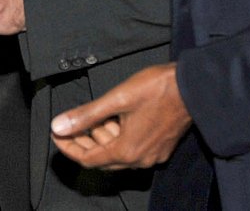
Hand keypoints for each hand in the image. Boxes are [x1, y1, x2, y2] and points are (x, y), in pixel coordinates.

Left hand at [50, 63, 190, 169]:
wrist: (194, 88)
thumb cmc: (157, 89)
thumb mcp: (116, 98)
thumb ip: (86, 115)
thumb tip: (59, 125)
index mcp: (127, 151)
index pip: (88, 159)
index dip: (68, 147)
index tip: (55, 134)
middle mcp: (139, 159)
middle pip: (101, 159)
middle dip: (82, 142)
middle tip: (68, 125)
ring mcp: (152, 155)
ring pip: (117, 154)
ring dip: (101, 138)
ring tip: (92, 118)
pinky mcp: (161, 147)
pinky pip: (132, 149)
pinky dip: (118, 137)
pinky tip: (113, 120)